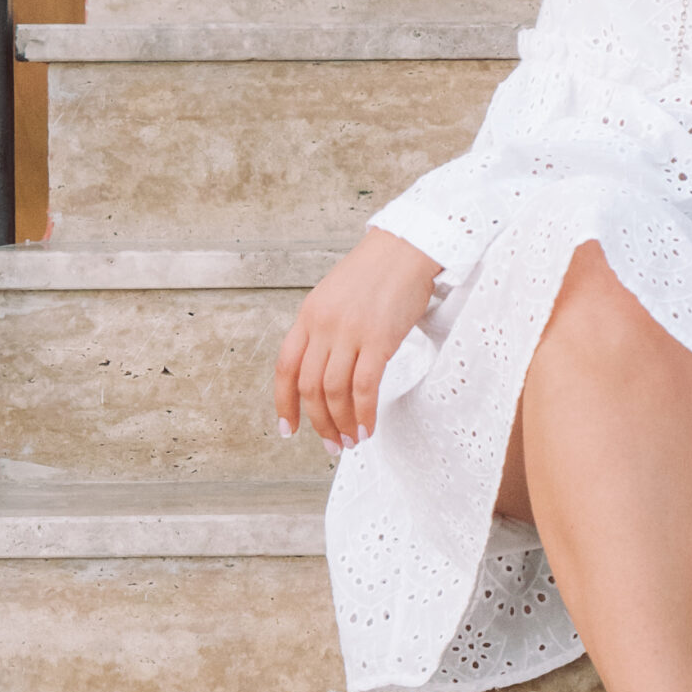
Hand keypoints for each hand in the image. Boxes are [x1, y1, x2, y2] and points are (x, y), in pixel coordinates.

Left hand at [275, 228, 440, 453]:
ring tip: (351, 441)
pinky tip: (368, 427)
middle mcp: (323, 326)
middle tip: (330, 444)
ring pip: (335, 392)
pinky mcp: (379, 339)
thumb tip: (324, 369)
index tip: (289, 429)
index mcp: (308, 316)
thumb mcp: (334, 296)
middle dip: (317, 422)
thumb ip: (324, 329)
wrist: (407, 248)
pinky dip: (364, 413)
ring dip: (341, 423)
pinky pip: (364, 387)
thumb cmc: (376, 272)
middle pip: (309, 386)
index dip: (284, 404)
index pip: (285, 368)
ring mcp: (350, 332)